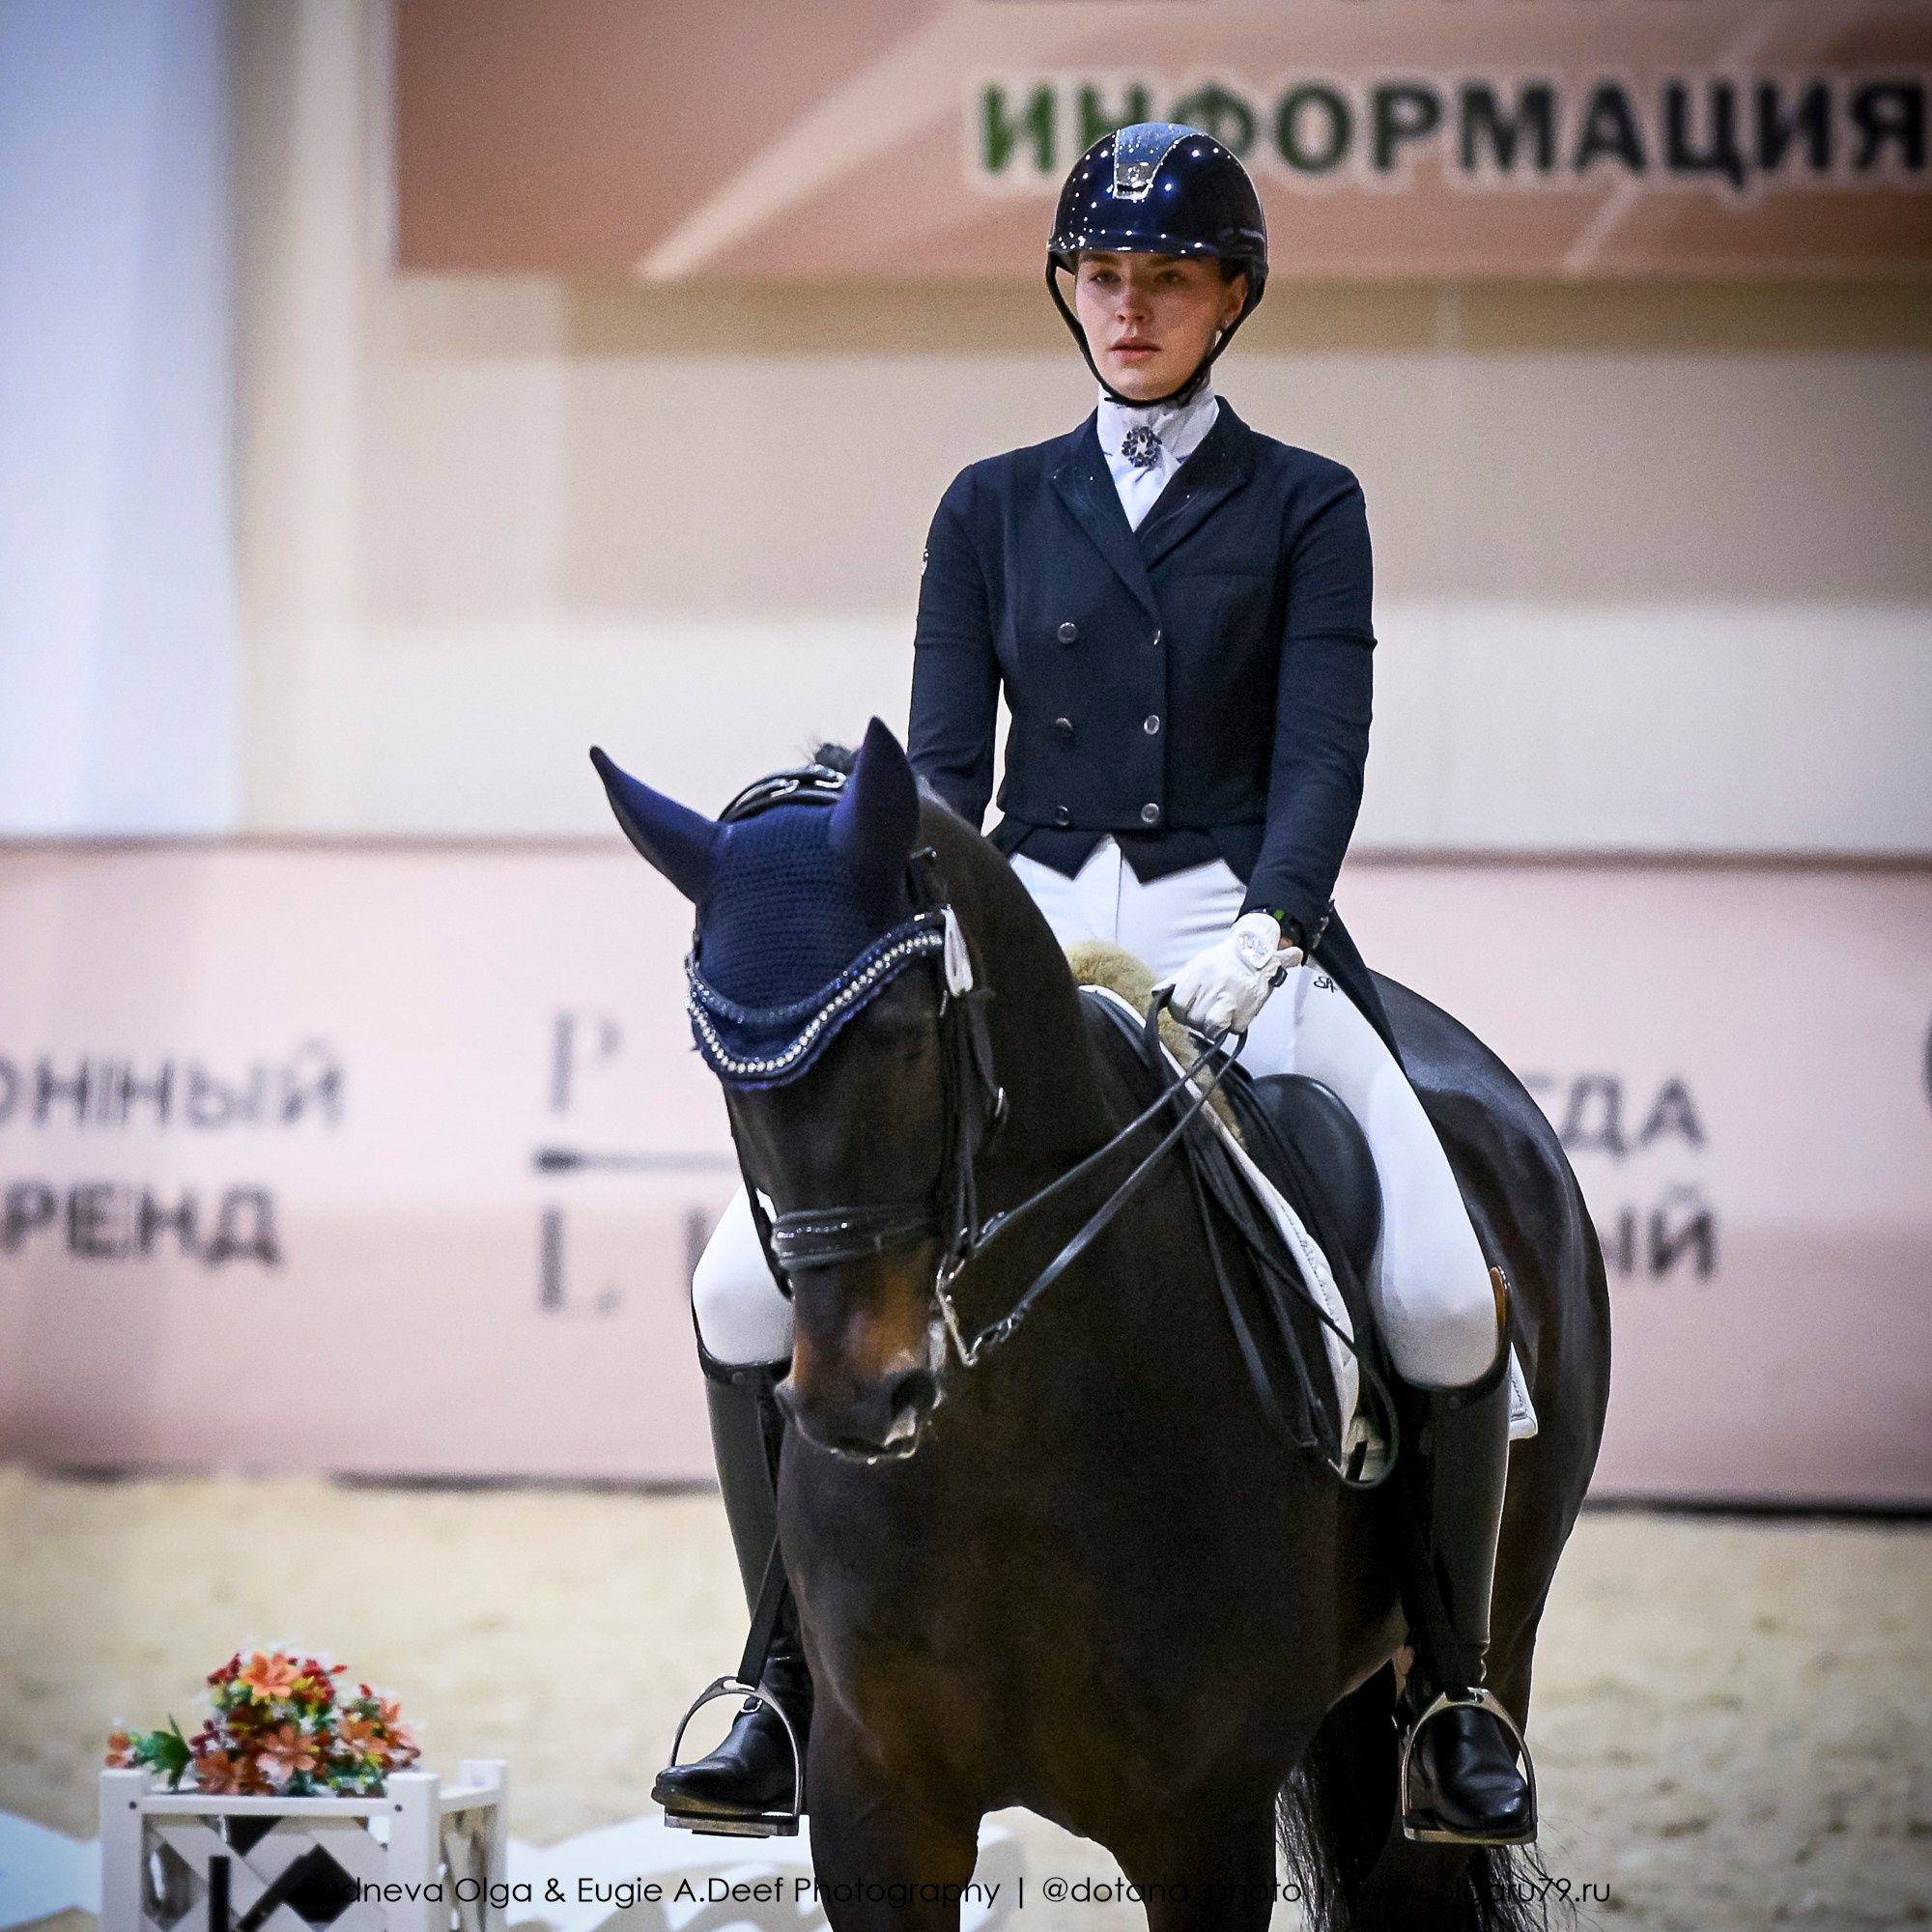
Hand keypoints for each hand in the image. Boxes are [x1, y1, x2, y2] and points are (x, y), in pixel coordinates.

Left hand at [1166, 912, 1303, 1034]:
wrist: (1257, 950)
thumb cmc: (1225, 959)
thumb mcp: (1197, 963)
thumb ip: (1176, 980)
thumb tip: (1156, 993)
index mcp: (1200, 974)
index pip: (1178, 1005)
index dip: (1178, 1012)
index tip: (1184, 1011)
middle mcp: (1216, 987)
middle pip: (1194, 1019)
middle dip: (1194, 1020)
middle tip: (1201, 1013)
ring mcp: (1234, 1000)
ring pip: (1212, 1029)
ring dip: (1211, 1028)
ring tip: (1214, 1018)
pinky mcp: (1249, 1010)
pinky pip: (1233, 1029)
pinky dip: (1231, 1026)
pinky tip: (1232, 1014)